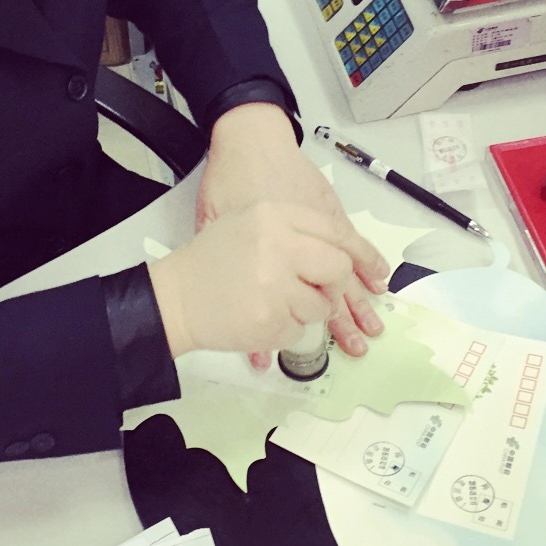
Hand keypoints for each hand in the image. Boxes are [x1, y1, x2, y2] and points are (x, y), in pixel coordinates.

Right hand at [148, 200, 382, 358]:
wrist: (173, 294)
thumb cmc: (209, 258)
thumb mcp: (249, 222)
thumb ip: (293, 229)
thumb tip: (344, 251)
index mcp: (273, 215)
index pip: (334, 231)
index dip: (356, 254)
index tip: (372, 272)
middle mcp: (277, 243)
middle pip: (336, 267)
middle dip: (335, 287)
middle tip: (325, 294)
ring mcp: (274, 282)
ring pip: (321, 304)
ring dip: (307, 312)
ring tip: (277, 305)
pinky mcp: (269, 317)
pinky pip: (300, 330)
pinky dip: (287, 331)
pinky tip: (262, 320)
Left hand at [186, 102, 389, 361]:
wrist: (250, 134)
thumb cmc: (230, 175)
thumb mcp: (213, 216)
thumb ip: (221, 252)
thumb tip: (229, 296)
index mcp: (274, 238)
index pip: (295, 287)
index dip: (295, 317)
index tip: (294, 343)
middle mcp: (302, 232)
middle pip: (328, 282)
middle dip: (341, 318)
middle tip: (356, 347)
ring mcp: (319, 218)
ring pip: (345, 265)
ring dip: (359, 298)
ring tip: (372, 328)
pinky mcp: (328, 206)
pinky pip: (351, 240)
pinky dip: (366, 262)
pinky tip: (377, 280)